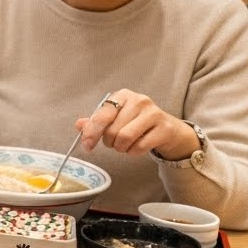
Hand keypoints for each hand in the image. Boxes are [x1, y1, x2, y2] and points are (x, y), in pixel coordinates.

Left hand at [76, 90, 198, 158]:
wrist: (168, 129)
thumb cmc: (136, 123)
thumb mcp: (115, 119)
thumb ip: (96, 121)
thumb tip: (79, 125)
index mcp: (123, 95)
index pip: (102, 116)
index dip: (91, 133)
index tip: (87, 146)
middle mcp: (139, 100)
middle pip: (112, 130)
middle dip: (109, 142)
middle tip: (114, 143)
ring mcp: (154, 113)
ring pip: (125, 138)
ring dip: (121, 148)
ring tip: (124, 145)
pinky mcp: (165, 128)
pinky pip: (140, 147)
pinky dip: (133, 152)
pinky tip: (137, 147)